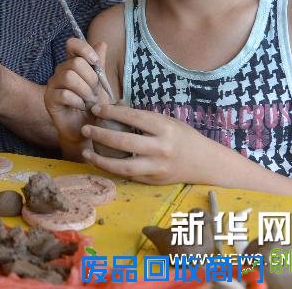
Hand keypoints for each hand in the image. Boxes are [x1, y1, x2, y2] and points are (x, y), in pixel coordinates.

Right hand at [45, 38, 105, 143]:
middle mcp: (60, 72)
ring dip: (85, 91)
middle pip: (75, 63)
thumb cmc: (94, 106)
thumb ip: (99, 65)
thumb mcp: (101, 84)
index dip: (84, 48)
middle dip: (91, 79)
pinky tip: (81, 107)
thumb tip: (102, 43)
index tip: (95, 61)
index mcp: (72, 64)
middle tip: (95, 93)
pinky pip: (65, 94)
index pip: (71, 44)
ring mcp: (52, 85)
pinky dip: (78, 102)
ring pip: (69, 77)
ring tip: (89, 101)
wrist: (87, 128)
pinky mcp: (49, 99)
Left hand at [80, 103, 213, 184]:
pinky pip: (129, 176)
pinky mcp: (154, 181)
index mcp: (165, 128)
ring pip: (124, 166)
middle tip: (85, 129)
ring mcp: (158, 167)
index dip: (111, 112)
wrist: (206, 163)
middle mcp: (161, 148)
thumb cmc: (183, 137)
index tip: (96, 109)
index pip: (133, 117)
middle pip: (125, 142)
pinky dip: (112, 169)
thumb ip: (143, 118)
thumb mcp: (167, 121)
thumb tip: (113, 109)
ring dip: (101, 159)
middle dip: (101, 135)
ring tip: (86, 152)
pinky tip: (100, 163)